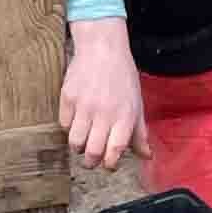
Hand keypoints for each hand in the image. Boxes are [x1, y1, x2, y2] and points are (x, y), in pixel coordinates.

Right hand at [60, 23, 145, 168]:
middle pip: (92, 153)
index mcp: (125, 116)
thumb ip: (140, 133)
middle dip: (92, 161)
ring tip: (83, 139)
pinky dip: (69, 127)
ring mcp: (84, 105)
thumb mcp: (136, 103)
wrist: (102, 48)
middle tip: (92, 158)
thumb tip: (146, 156)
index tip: (108, 164)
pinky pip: (64, 125)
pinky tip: (77, 119)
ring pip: (75, 143)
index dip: (110, 164)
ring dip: (79, 146)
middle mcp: (104, 113)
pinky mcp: (68, 98)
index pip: (115, 151)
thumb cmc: (122, 77)